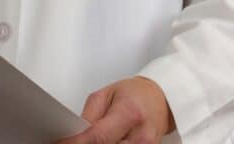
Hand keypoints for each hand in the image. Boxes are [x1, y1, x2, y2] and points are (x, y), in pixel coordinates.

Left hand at [57, 76, 173, 143]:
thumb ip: (89, 116)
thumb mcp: (107, 94)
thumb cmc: (135, 94)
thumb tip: (73, 135)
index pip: (98, 137)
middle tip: (74, 141)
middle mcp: (140, 136)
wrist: (160, 100)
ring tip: (89, 139)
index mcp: (129, 113)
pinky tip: (106, 143)